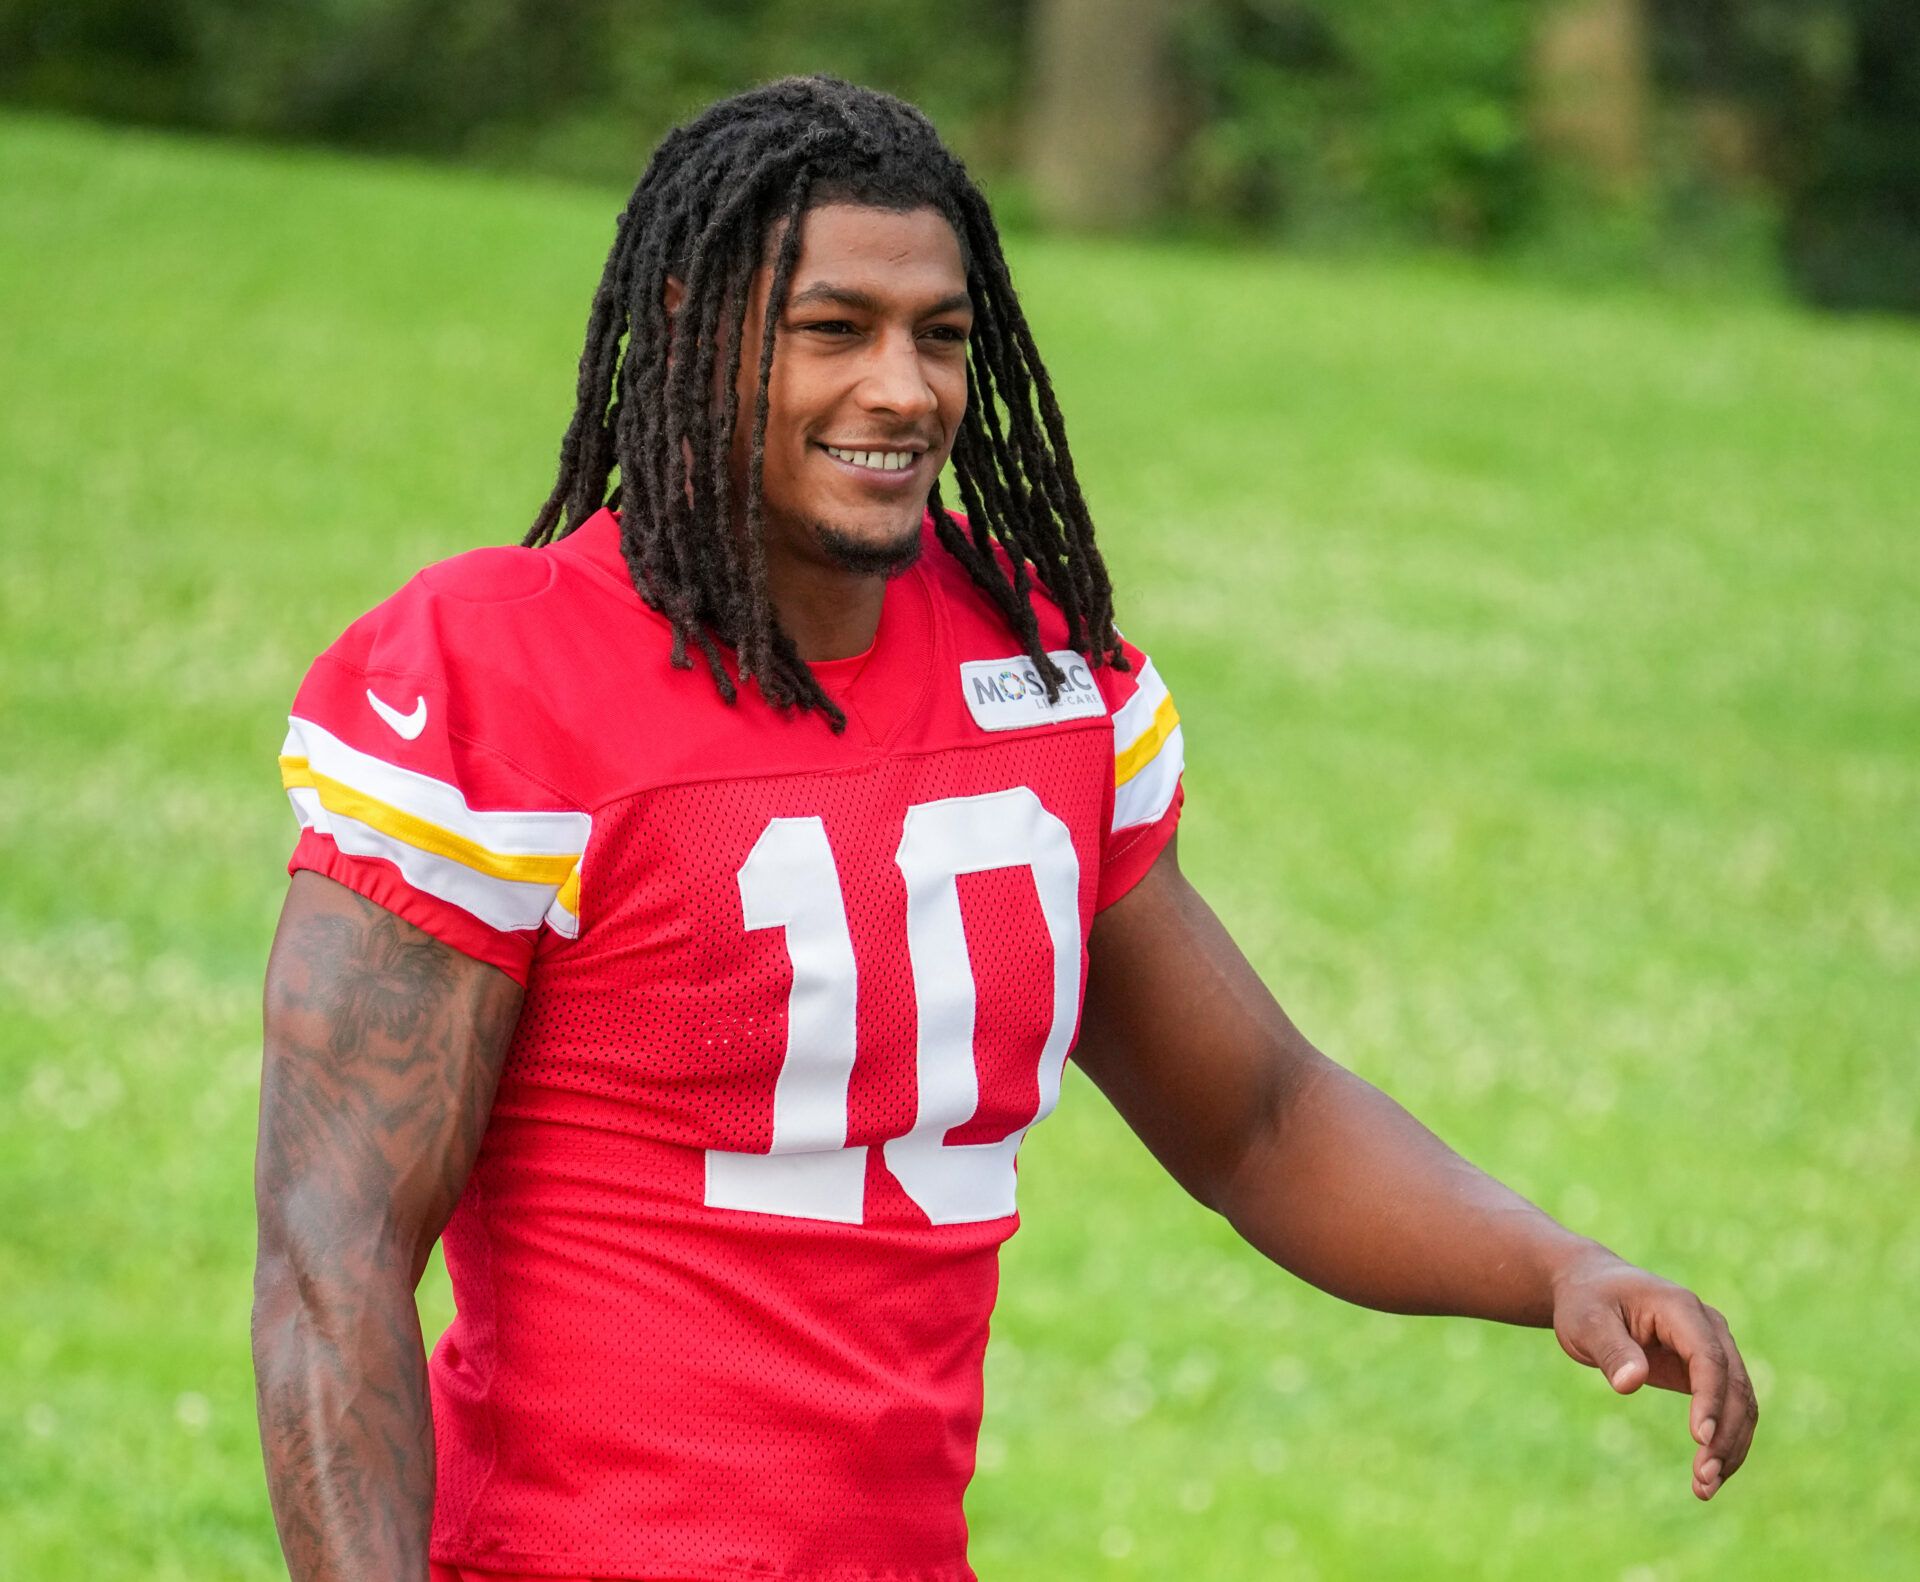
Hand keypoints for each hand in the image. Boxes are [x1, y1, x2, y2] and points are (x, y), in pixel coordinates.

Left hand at [1548, 1248, 1758, 1500]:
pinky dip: (1725, 1441)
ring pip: (1740, 1402)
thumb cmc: (1586, 1301)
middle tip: (1703, 1480)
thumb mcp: (1586, 1321)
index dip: (1709, 1399)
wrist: (1592, 1287)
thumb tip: (1630, 1383)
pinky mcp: (1708, 1369)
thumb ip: (1610, 1349)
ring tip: (1705, 1488)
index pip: (1708, 1358)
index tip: (1699, 1439)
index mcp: (1680, 1308)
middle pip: (1733, 1385)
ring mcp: (1714, 1347)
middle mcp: (1708, 1326)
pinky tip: (1709, 1474)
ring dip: (1731, 1446)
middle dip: (1724, 1435)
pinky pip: (1729, 1408)